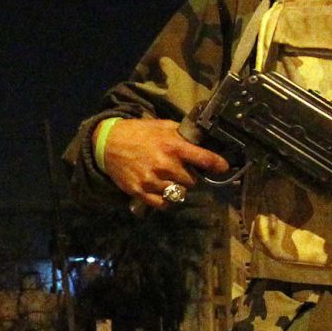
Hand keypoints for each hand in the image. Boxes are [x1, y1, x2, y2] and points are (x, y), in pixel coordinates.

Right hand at [100, 118, 229, 210]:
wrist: (107, 143)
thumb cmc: (138, 133)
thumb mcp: (162, 126)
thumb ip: (182, 135)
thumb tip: (202, 141)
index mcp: (173, 146)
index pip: (204, 159)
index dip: (218, 165)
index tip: (224, 167)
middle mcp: (165, 165)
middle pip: (193, 181)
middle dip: (190, 176)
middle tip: (182, 170)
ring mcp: (153, 180)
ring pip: (179, 193)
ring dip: (178, 188)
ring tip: (170, 180)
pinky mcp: (141, 192)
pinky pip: (164, 204)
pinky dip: (167, 200)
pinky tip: (163, 191)